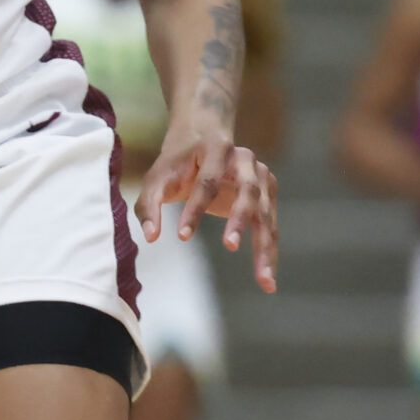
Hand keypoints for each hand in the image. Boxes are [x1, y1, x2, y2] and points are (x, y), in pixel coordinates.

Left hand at [138, 119, 280, 293]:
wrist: (205, 139)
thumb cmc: (178, 164)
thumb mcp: (157, 178)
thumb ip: (149, 205)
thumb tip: (151, 238)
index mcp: (217, 150)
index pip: (208, 182)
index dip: (195, 209)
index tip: (182, 237)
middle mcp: (246, 162)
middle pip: (249, 193)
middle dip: (240, 220)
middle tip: (230, 246)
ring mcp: (262, 179)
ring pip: (266, 214)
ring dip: (266, 247)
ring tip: (264, 281)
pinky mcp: (268, 196)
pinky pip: (270, 226)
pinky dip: (269, 252)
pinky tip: (267, 280)